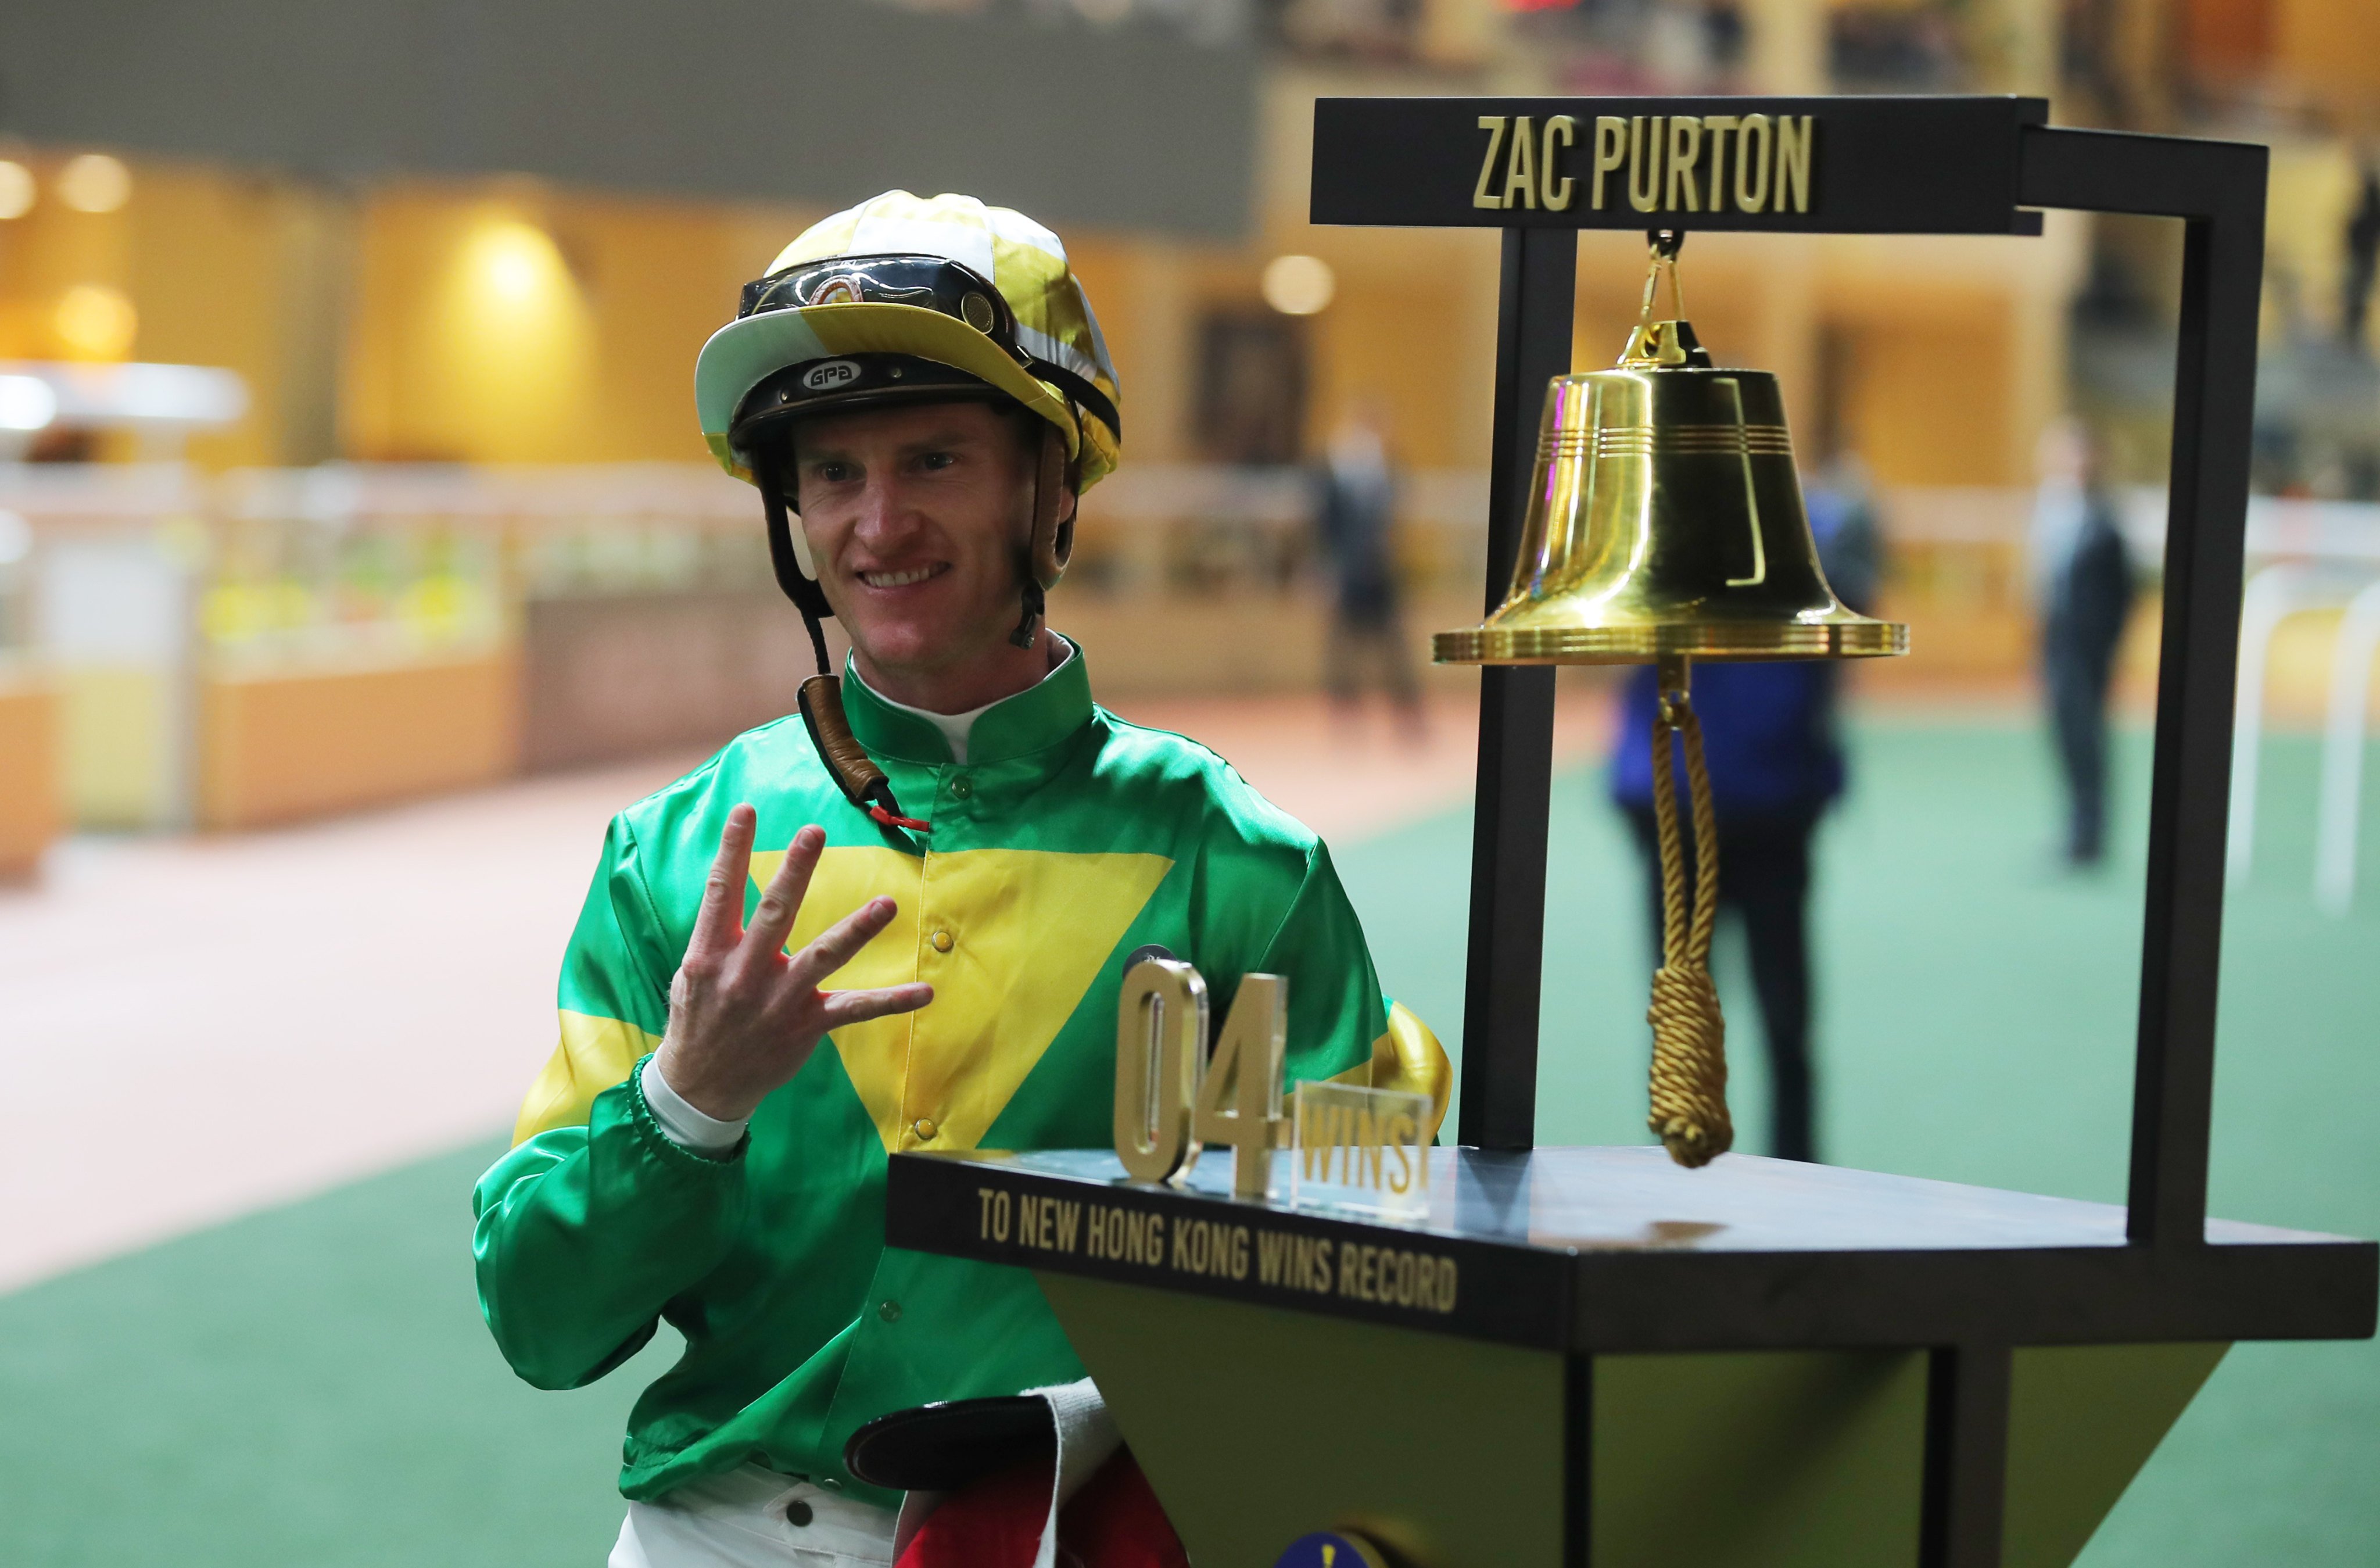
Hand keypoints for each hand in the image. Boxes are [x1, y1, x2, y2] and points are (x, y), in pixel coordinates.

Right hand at [653, 807, 930, 1122]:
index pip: (720, 890)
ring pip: (822, 956)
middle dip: (795, 872)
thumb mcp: (693, 972)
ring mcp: (778, 1000)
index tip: (746, 810)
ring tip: (887, 904)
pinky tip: (924, 992)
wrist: (700, 1085)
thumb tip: (734, 887)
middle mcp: (743, 973)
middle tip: (815, 833)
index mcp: (709, 953)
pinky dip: (891, 1002)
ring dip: (857, 929)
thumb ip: (718, 934)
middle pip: (773, 913)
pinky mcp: (805, 1026)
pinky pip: (854, 1010)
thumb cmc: (699, 1018)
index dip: (732, 848)